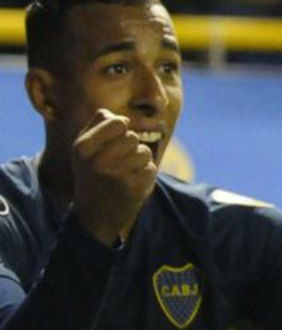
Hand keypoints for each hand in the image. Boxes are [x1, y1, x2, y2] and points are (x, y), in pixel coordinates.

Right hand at [70, 110, 160, 243]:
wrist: (94, 214)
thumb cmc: (91, 173)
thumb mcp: (84, 149)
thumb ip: (96, 126)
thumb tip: (112, 114)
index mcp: (82, 147)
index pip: (118, 122)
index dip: (122, 128)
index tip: (114, 139)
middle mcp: (96, 161)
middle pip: (133, 137)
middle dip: (130, 146)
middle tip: (117, 161)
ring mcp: (115, 176)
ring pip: (144, 152)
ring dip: (139, 161)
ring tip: (124, 172)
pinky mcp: (133, 188)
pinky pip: (152, 168)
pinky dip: (145, 174)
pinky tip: (131, 183)